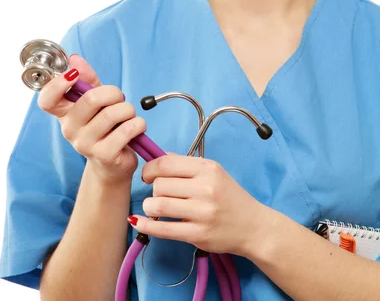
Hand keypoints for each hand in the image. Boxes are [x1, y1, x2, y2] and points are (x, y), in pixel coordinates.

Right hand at [37, 54, 146, 184]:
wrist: (113, 164)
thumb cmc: (106, 127)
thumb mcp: (97, 101)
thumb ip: (88, 80)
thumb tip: (74, 59)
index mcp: (64, 114)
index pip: (47, 100)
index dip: (57, 84)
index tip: (73, 75)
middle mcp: (69, 130)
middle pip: (90, 99)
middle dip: (113, 93)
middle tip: (120, 98)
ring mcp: (85, 144)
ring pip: (112, 113)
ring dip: (128, 110)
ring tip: (129, 116)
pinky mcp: (104, 155)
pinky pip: (126, 130)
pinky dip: (137, 124)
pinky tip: (136, 128)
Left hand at [127, 153, 264, 255]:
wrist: (253, 226)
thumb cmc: (230, 197)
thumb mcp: (213, 172)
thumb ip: (186, 165)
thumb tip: (158, 157)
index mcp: (207, 168)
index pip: (166, 163)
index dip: (150, 169)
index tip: (148, 175)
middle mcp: (205, 188)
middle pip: (160, 185)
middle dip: (153, 190)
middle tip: (159, 195)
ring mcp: (202, 212)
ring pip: (159, 205)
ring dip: (149, 207)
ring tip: (154, 209)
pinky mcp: (198, 235)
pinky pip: (164, 230)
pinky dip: (147, 226)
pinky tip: (139, 223)